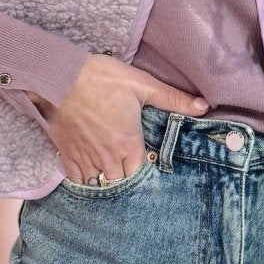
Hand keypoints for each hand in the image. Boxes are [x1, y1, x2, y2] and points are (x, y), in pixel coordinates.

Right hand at [30, 56, 206, 184]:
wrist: (59, 78)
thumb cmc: (102, 79)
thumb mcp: (142, 85)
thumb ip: (173, 99)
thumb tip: (204, 107)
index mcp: (128, 144)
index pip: (141, 173)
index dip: (144, 172)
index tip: (146, 165)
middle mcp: (108, 157)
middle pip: (120, 183)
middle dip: (126, 181)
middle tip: (129, 175)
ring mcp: (85, 158)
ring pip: (99, 185)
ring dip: (106, 184)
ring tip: (112, 180)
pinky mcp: (66, 155)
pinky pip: (77, 180)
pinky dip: (84, 183)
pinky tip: (89, 179)